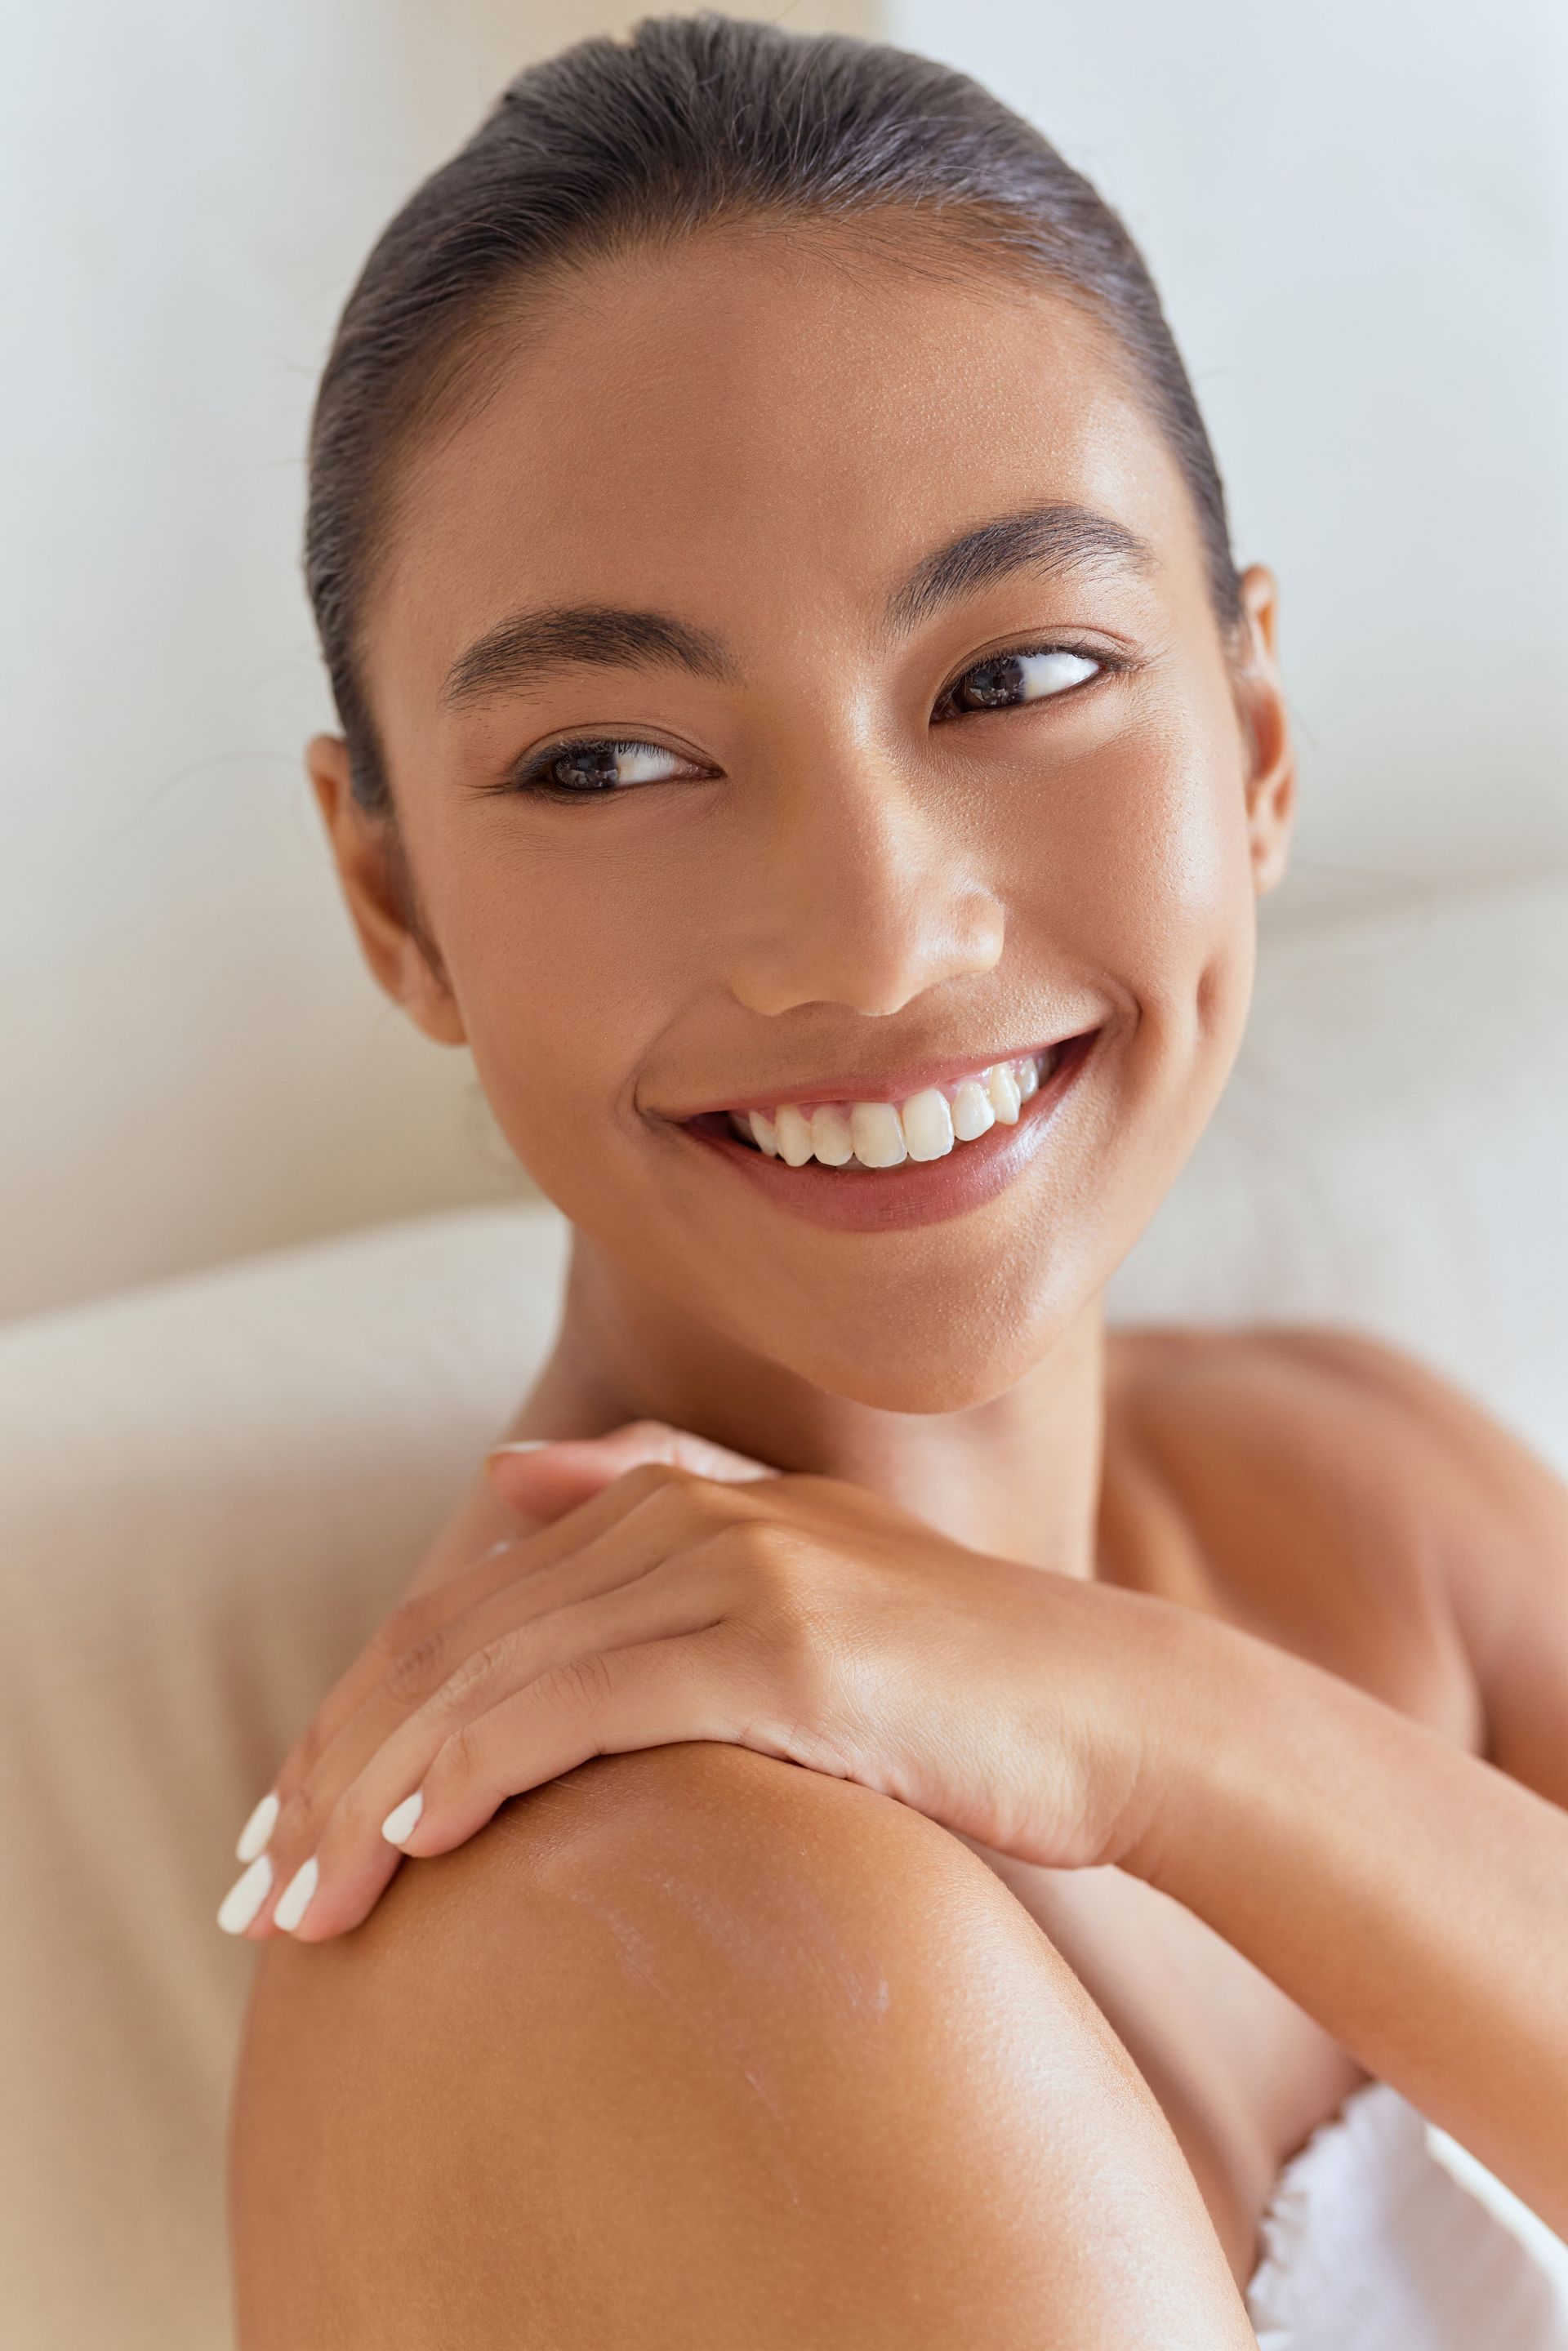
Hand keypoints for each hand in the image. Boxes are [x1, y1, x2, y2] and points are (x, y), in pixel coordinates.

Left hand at [220, 1423, 1195, 1941]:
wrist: (1109, 1707)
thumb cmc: (947, 1672)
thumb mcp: (794, 1567)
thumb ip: (654, 1500)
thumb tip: (505, 1474)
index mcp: (674, 1497)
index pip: (459, 1610)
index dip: (354, 1714)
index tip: (285, 1826)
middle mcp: (687, 1514)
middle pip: (450, 1641)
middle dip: (334, 1769)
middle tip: (256, 1890)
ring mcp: (735, 1569)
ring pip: (492, 1676)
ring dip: (377, 1793)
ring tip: (307, 1904)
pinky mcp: (781, 1643)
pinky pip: (584, 1704)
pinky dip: (483, 1766)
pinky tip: (421, 1837)